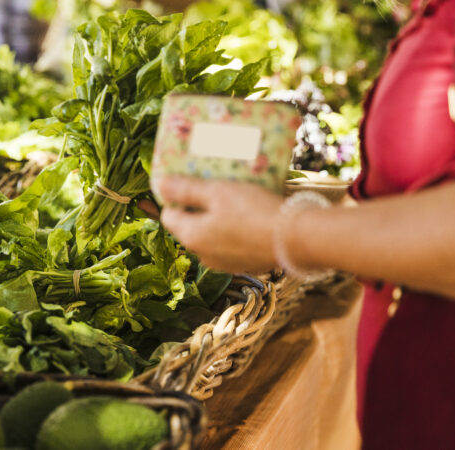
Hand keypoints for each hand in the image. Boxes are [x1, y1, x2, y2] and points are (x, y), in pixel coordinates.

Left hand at [157, 176, 283, 273]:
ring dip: (217, 219)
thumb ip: (186, 190)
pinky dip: (234, 231)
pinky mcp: (243, 265)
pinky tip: (250, 217)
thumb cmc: (252, 211)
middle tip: (214, 187)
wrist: (294, 239)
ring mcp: (223, 264)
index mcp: (191, 236)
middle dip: (198, 208)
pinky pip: (230, 244)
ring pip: (211, 236)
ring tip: (235, 199)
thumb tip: (159, 186)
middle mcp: (202, 255)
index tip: (189, 182)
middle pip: (190, 226)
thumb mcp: (217, 192)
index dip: (175, 197)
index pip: (168, 216)